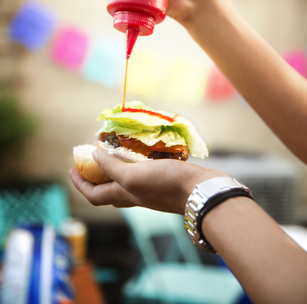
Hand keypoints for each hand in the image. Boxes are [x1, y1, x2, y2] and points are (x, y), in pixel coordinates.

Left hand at [69, 149, 227, 213]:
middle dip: (95, 173)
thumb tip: (94, 155)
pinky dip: (134, 159)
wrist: (199, 190)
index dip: (79, 183)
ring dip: (115, 164)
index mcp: (124, 195)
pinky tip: (138, 147)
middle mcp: (134, 194)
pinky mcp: (162, 178)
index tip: (71, 168)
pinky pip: (141, 169)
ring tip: (113, 147)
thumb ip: (112, 167)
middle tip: (91, 155)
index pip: (93, 195)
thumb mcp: (133, 176)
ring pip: (125, 177)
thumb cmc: (165, 184)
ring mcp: (149, 187)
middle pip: (107, 188)